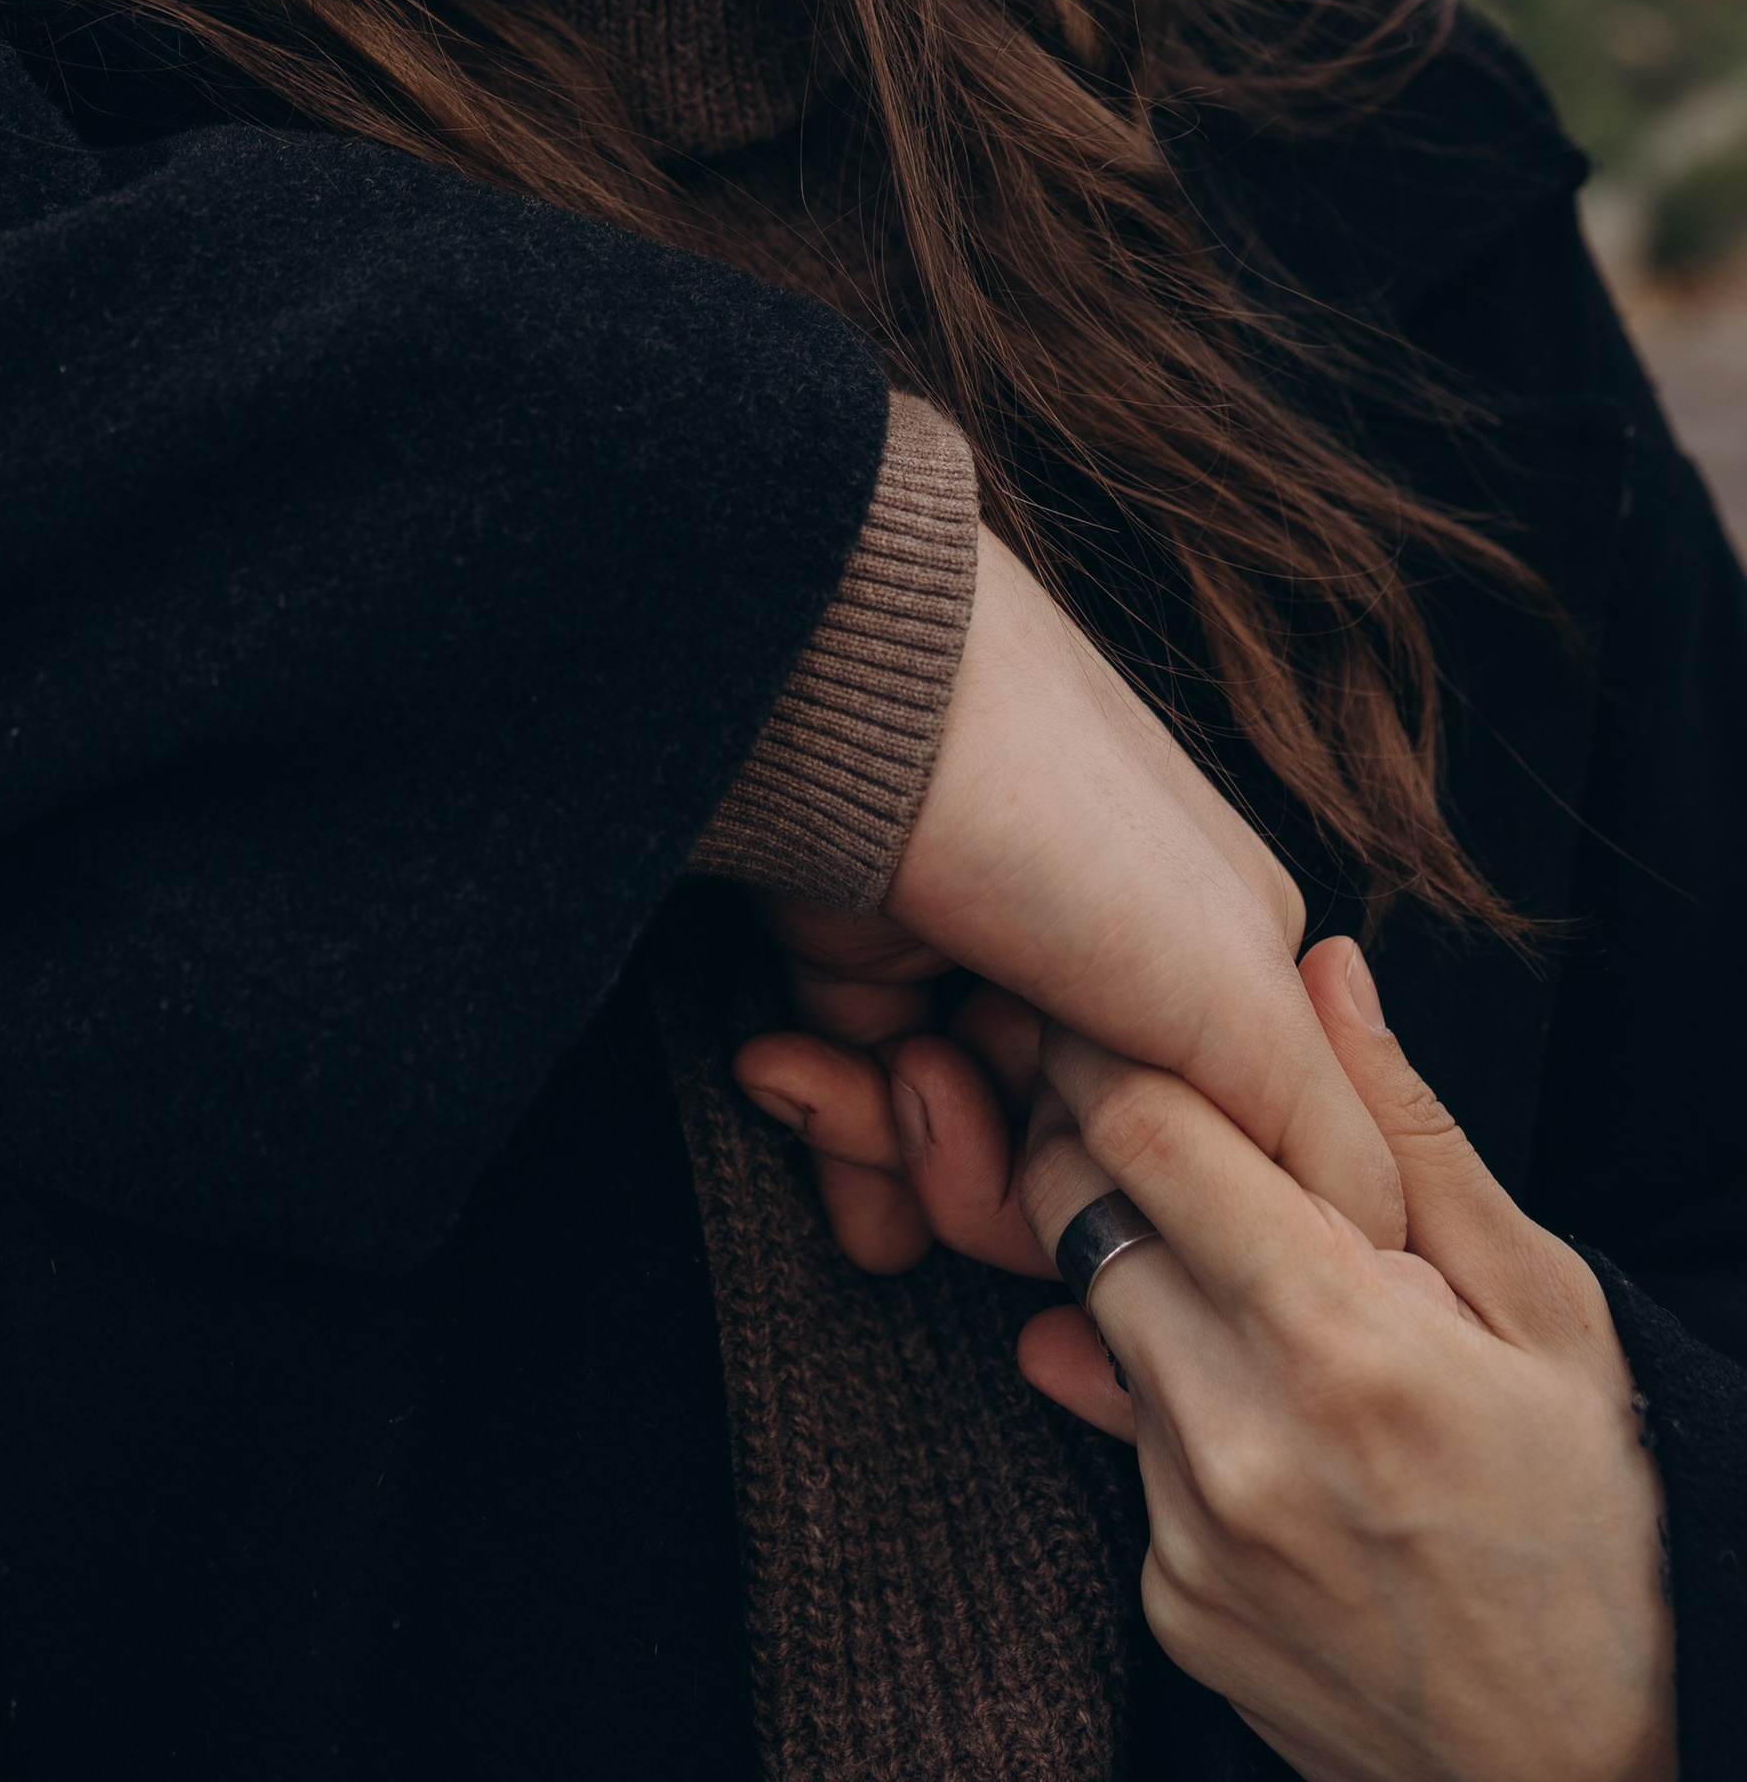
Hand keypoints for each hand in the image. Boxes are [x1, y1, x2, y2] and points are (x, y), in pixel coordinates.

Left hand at [736, 526, 1403, 1257]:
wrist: (848, 710)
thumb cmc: (1060, 832)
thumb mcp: (1234, 991)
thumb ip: (1323, 1138)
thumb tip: (1365, 1248)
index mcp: (1229, 973)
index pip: (1207, 1176)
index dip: (1144, 1212)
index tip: (1085, 1176)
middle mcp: (1113, 979)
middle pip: (1077, 1188)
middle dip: (1001, 1184)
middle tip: (942, 1084)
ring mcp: (988, 973)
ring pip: (966, 1166)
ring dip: (909, 1152)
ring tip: (882, 1063)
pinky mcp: (871, 968)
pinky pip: (868, 1120)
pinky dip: (840, 1135)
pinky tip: (789, 1080)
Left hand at [1012, 939, 1674, 1781]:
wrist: (1593, 1774)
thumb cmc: (1596, 1522)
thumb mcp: (1546, 1309)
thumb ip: (1410, 1135)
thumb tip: (1323, 970)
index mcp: (1339, 1338)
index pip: (1142, 1132)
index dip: (1109, 1050)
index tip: (1113, 1013)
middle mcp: (1239, 1437)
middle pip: (1075, 1214)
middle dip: (1087, 1140)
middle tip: (1145, 1115)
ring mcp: (1191, 1534)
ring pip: (1091, 1329)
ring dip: (1138, 1283)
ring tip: (1240, 1284)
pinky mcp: (1170, 1606)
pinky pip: (1128, 1456)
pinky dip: (1175, 1414)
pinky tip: (1267, 1426)